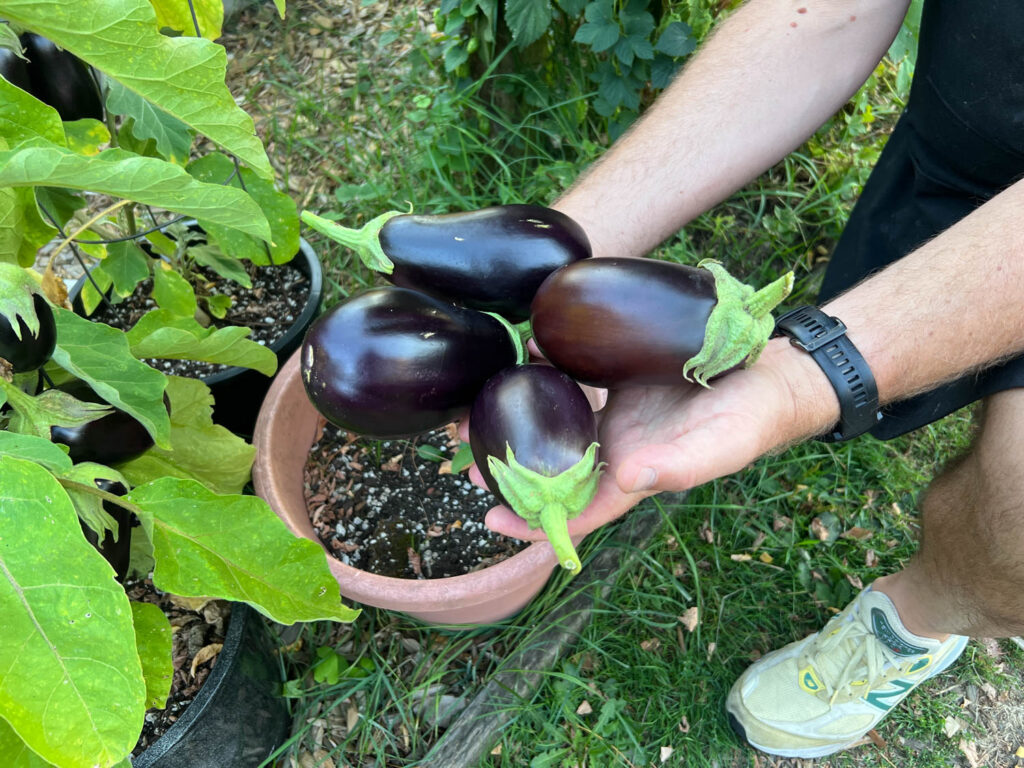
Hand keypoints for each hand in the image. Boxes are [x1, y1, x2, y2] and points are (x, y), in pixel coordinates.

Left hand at [475, 339, 836, 540]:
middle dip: (509, 471)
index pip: (579, 508)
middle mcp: (612, 448)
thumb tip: (629, 480)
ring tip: (470, 414)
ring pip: (551, 423)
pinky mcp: (610, 376)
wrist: (765, 373)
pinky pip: (566, 377)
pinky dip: (540, 370)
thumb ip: (680, 468)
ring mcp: (609, 413)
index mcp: (633, 475)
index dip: (538, 520)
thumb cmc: (749, 418)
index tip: (492, 519)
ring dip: (513, 420)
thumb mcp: (723, 446)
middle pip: (551, 467)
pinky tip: (517, 354)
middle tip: (464, 463)